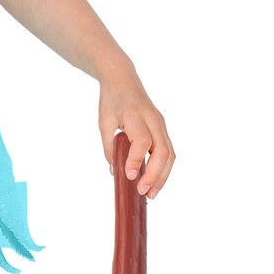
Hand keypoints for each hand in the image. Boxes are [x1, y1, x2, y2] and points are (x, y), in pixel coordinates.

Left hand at [98, 67, 174, 197]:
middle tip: (144, 192)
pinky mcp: (163, 129)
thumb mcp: (104, 122)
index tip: (129, 176)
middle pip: (162, 151)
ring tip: (152, 193)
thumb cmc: (111, 100)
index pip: (141, 142)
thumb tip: (115, 171)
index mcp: (135, 116)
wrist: (124, 80)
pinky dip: (164, 168)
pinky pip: (168, 151)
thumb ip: (109, 146)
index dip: (136, 160)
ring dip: (163, 176)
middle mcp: (153, 120)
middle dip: (155, 175)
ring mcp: (161, 124)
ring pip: (170, 154)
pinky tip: (155, 181)